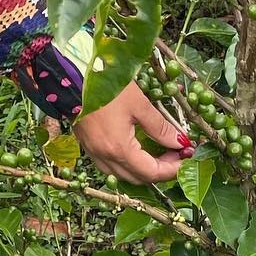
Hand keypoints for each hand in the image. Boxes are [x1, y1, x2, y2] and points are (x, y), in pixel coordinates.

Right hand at [72, 80, 192, 184]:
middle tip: (175, 154)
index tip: (186, 155)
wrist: (70, 76)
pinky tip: (135, 149)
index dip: (173, 168)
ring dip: (143, 170)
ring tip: (157, 153)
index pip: (152, 172)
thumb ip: (160, 126)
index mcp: (119, 149)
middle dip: (160, 170)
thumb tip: (180, 142)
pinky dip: (126, 164)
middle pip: (138, 178)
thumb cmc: (106, 87)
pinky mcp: (87, 146)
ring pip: (123, 175)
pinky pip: (110, 166)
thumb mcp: (139, 104)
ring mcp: (93, 153)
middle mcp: (105, 157)